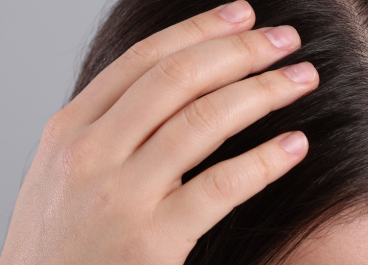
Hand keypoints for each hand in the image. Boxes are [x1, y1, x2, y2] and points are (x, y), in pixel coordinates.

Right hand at [0, 2, 318, 263]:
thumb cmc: (64, 243)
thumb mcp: (65, 174)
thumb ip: (110, 129)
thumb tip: (177, 84)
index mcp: (69, 130)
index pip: (143, 60)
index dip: (200, 29)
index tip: (243, 14)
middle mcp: (90, 153)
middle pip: (178, 79)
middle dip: (240, 51)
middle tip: (286, 39)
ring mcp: (119, 196)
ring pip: (204, 121)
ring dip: (263, 92)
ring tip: (303, 79)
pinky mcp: (151, 241)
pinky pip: (221, 186)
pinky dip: (265, 160)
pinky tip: (295, 144)